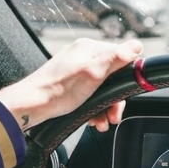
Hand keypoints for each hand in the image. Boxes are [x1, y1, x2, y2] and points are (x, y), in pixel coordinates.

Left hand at [0, 38, 143, 131]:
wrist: (32, 106)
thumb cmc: (58, 91)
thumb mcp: (93, 74)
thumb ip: (115, 58)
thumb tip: (136, 46)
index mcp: (89, 48)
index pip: (121, 58)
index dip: (126, 80)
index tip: (124, 98)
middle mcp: (83, 56)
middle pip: (112, 76)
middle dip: (114, 99)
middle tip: (113, 115)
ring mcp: (76, 69)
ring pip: (102, 88)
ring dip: (105, 107)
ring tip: (102, 121)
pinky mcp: (70, 83)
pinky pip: (90, 94)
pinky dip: (94, 107)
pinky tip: (92, 119)